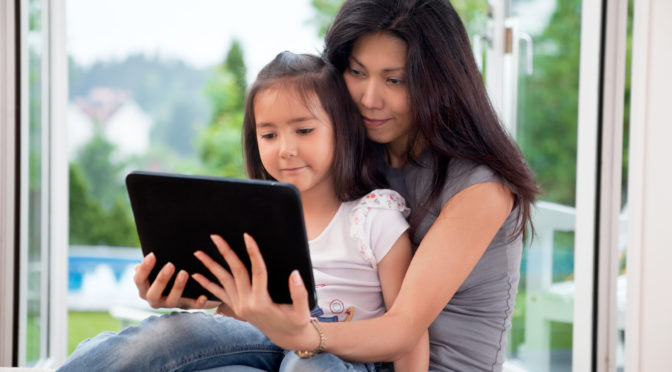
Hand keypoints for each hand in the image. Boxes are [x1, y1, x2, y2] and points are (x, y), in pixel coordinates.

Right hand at [133, 252, 218, 308]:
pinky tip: (203, 296)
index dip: (144, 269)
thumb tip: (147, 255)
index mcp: (146, 288)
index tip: (152, 255)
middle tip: (170, 265)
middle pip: (153, 294)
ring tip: (184, 273)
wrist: (191, 288)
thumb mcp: (161, 267)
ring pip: (171, 301)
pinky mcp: (187, 307)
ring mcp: (171, 304)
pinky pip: (192, 307)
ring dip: (177, 287)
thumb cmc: (170, 272)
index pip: (139, 280)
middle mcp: (155, 300)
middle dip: (161, 280)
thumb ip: (154, 263)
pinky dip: (197, 302)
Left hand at [192, 234, 319, 349]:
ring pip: (223, 281)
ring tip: (198, 253)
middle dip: (225, 253)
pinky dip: (207, 284)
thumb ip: (299, 293)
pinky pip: (219, 294)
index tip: (247, 236)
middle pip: (235, 273)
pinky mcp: (236, 308)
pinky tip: (196, 275)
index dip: (253, 253)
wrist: (286, 338)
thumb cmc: (296, 322)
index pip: (257, 271)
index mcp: (262, 302)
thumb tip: (295, 274)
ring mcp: (239, 307)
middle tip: (215, 237)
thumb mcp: (302, 311)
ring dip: (210, 266)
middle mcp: (246, 304)